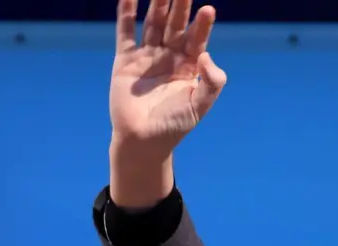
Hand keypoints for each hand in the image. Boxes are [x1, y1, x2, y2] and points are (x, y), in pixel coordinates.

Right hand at [110, 0, 225, 158]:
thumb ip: (211, 81)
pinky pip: (126, 32)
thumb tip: (206, 55)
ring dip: (157, 4)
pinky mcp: (126, 60)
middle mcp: (169, 57)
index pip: (197, 39)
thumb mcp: (200, 105)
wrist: (143, 141)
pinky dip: (126, 14)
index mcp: (189, 67)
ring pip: (153, 23)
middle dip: (180, 6)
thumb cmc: (174, 125)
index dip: (202, 25)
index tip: (208, 9)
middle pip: (176, 25)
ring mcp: (147, 56)